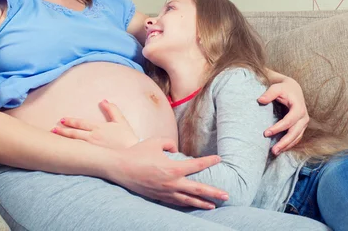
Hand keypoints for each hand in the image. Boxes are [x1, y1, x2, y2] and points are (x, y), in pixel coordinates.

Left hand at [51, 100, 138, 148]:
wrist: (130, 156)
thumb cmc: (127, 138)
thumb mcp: (121, 121)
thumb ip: (112, 110)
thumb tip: (103, 100)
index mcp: (98, 128)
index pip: (81, 123)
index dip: (70, 121)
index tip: (62, 120)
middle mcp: (92, 138)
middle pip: (74, 133)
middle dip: (62, 131)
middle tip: (53, 129)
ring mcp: (91, 149)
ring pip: (74, 143)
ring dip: (63, 140)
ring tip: (54, 138)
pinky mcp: (92, 158)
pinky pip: (78, 153)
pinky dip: (70, 151)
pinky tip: (63, 151)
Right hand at [109, 138, 227, 209]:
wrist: (120, 168)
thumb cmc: (138, 153)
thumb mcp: (156, 142)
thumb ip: (170, 144)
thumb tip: (176, 150)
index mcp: (173, 168)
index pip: (197, 165)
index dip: (209, 162)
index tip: (219, 159)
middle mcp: (172, 183)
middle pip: (198, 190)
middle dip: (213, 193)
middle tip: (227, 195)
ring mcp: (165, 192)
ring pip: (188, 200)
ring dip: (202, 203)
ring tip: (214, 206)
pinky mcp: (158, 197)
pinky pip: (176, 202)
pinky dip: (186, 204)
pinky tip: (192, 205)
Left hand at [258, 76, 308, 154]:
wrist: (293, 88)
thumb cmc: (284, 88)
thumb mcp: (277, 87)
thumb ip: (269, 93)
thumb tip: (260, 100)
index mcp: (299, 108)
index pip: (289, 121)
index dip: (278, 128)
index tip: (266, 133)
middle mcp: (304, 117)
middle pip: (295, 133)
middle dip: (284, 142)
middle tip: (273, 150)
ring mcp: (303, 123)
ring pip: (296, 137)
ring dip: (286, 146)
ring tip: (274, 152)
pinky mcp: (301, 127)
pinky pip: (296, 138)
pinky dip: (289, 144)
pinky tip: (280, 149)